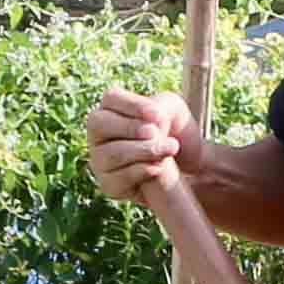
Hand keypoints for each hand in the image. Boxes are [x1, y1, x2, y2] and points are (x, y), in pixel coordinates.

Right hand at [84, 88, 193, 206]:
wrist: (184, 168)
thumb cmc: (172, 131)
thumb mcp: (172, 110)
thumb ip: (161, 108)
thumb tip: (150, 132)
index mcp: (111, 108)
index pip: (111, 99)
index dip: (133, 106)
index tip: (159, 116)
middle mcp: (98, 133)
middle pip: (99, 124)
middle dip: (130, 128)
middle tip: (156, 133)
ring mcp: (99, 160)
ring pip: (111, 153)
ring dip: (143, 150)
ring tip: (170, 149)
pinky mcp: (109, 185)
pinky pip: (117, 178)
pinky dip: (141, 171)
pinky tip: (159, 167)